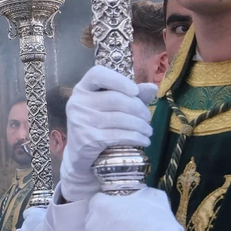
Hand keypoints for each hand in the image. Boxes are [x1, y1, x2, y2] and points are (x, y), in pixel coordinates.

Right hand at [59, 66, 157, 202]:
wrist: (79, 156)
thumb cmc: (97, 126)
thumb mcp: (110, 107)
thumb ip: (129, 95)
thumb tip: (152, 87)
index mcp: (82, 89)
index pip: (97, 74)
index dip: (119, 80)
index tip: (135, 91)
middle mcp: (77, 102)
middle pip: (115, 98)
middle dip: (138, 108)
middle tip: (148, 118)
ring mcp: (80, 121)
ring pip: (120, 119)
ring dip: (140, 126)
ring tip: (148, 131)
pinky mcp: (87, 139)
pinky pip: (118, 135)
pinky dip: (136, 138)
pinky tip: (144, 141)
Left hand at [83, 187, 202, 230]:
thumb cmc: (158, 225)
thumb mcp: (154, 199)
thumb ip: (140, 196)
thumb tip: (139, 197)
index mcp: (102, 205)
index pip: (99, 202)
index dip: (110, 207)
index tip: (120, 213)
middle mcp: (91, 224)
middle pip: (95, 222)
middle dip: (106, 225)